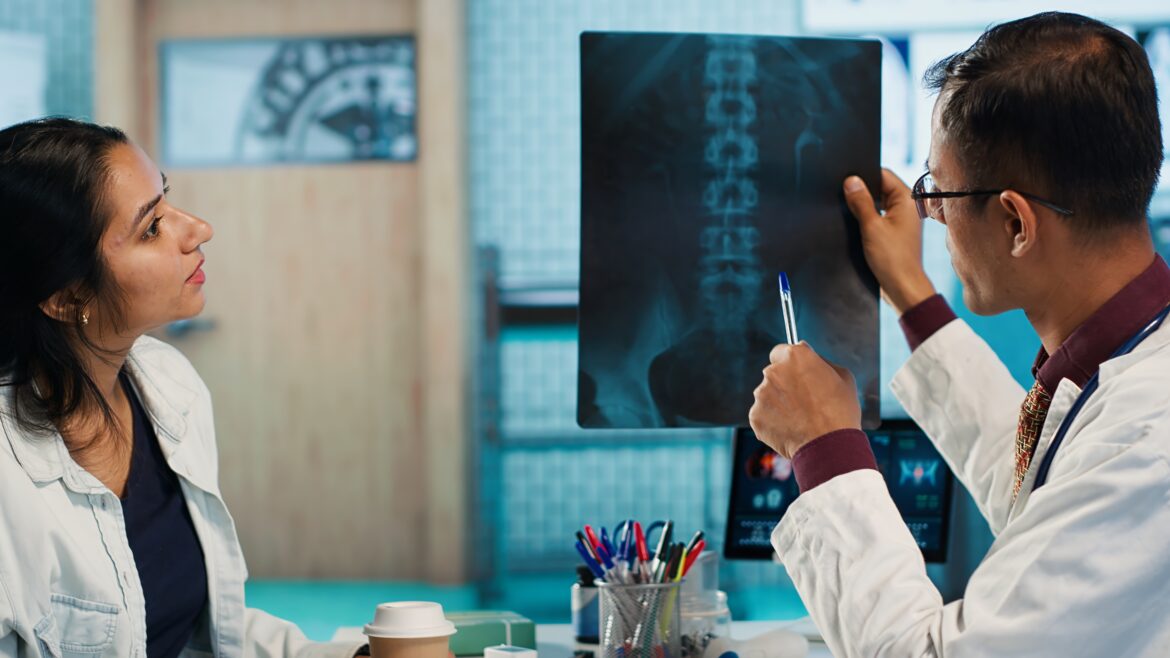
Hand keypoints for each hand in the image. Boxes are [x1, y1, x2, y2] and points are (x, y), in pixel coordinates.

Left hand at [748, 342, 860, 458]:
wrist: (829, 446)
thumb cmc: (841, 411)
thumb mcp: (842, 376)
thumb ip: (820, 361)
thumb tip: (806, 351)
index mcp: (794, 356)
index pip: (781, 351)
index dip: (790, 364)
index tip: (797, 375)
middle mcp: (773, 371)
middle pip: (773, 374)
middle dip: (784, 384)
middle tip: (803, 402)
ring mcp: (761, 394)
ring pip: (767, 395)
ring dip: (778, 404)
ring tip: (799, 419)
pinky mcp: (755, 416)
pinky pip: (763, 416)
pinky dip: (773, 422)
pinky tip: (790, 430)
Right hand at [843, 169, 937, 314]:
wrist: (902, 287)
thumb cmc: (892, 259)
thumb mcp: (871, 227)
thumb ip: (861, 202)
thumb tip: (851, 181)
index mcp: (906, 199)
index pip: (883, 175)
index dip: (864, 175)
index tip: (846, 180)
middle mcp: (906, 207)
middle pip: (880, 188)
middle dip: (861, 192)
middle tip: (844, 197)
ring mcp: (901, 220)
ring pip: (877, 203)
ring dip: (863, 207)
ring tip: (849, 213)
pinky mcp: (894, 232)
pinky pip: (878, 217)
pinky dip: (867, 218)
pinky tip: (855, 225)